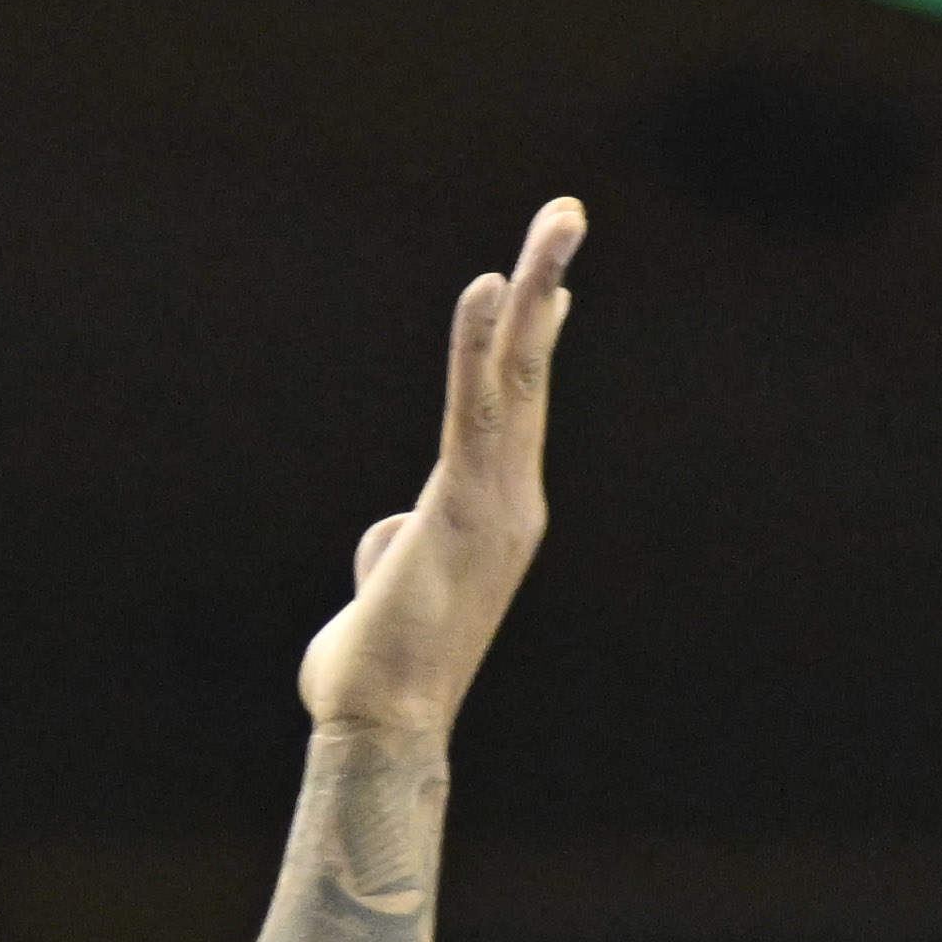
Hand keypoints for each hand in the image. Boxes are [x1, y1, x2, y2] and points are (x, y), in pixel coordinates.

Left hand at [297, 197, 576, 736]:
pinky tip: (487, 285)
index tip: (550, 290)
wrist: (381, 729)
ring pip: (519, 377)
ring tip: (560, 218)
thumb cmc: (375, 675)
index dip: (528, 345)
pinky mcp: (462, 507)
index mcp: (490, 518)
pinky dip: (479, 345)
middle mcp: (511, 503)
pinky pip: (474, 408)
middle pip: (530, 377)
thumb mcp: (384, 594)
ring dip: (537, 289)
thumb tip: (386, 537)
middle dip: (549, 287)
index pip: (514, 413)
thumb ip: (393, 550)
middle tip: (566, 213)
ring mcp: (496, 502)